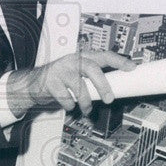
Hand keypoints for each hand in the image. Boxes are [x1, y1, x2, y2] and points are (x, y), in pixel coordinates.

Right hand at [6, 50, 135, 116]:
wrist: (33, 84)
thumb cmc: (60, 80)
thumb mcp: (77, 74)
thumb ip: (92, 78)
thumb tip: (113, 91)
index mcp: (83, 57)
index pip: (104, 55)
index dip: (119, 61)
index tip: (132, 67)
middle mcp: (72, 61)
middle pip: (92, 68)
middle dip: (103, 85)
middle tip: (109, 99)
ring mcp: (60, 70)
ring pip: (79, 86)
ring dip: (86, 102)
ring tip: (87, 109)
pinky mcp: (50, 82)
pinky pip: (66, 97)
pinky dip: (70, 105)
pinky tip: (69, 104)